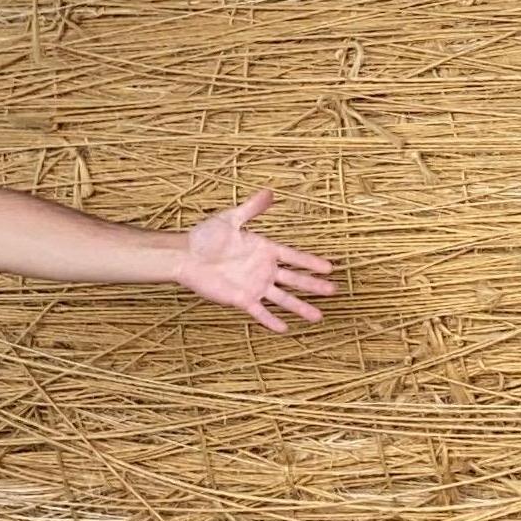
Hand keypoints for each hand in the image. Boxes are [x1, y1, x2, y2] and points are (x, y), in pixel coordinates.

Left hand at [180, 188, 337, 334]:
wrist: (186, 256)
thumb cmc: (206, 236)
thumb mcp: (231, 219)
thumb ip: (252, 208)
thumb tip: (269, 192)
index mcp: (265, 250)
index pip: (294, 257)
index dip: (311, 262)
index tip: (329, 268)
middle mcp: (264, 270)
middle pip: (294, 280)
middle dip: (314, 286)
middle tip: (334, 291)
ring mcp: (255, 286)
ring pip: (283, 299)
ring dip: (300, 307)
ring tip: (317, 316)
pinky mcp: (242, 299)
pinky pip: (260, 312)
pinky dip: (271, 321)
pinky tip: (284, 329)